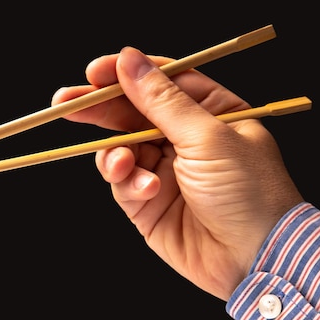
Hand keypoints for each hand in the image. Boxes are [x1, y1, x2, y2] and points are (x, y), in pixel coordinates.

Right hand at [51, 47, 303, 299]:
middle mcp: (182, 139)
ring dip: (114, 155)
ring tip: (122, 164)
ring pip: (119, 149)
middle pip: (131, 113)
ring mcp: (163, 171)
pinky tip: (145, 189)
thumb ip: (161, 101)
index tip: (95, 72)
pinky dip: (126, 183)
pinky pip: (123, 184)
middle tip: (64, 103)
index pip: (161, 81)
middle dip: (98, 109)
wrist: (255, 259)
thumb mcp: (207, 136)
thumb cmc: (249, 192)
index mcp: (209, 112)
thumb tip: (129, 60)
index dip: (127, 73)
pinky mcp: (148, 203)